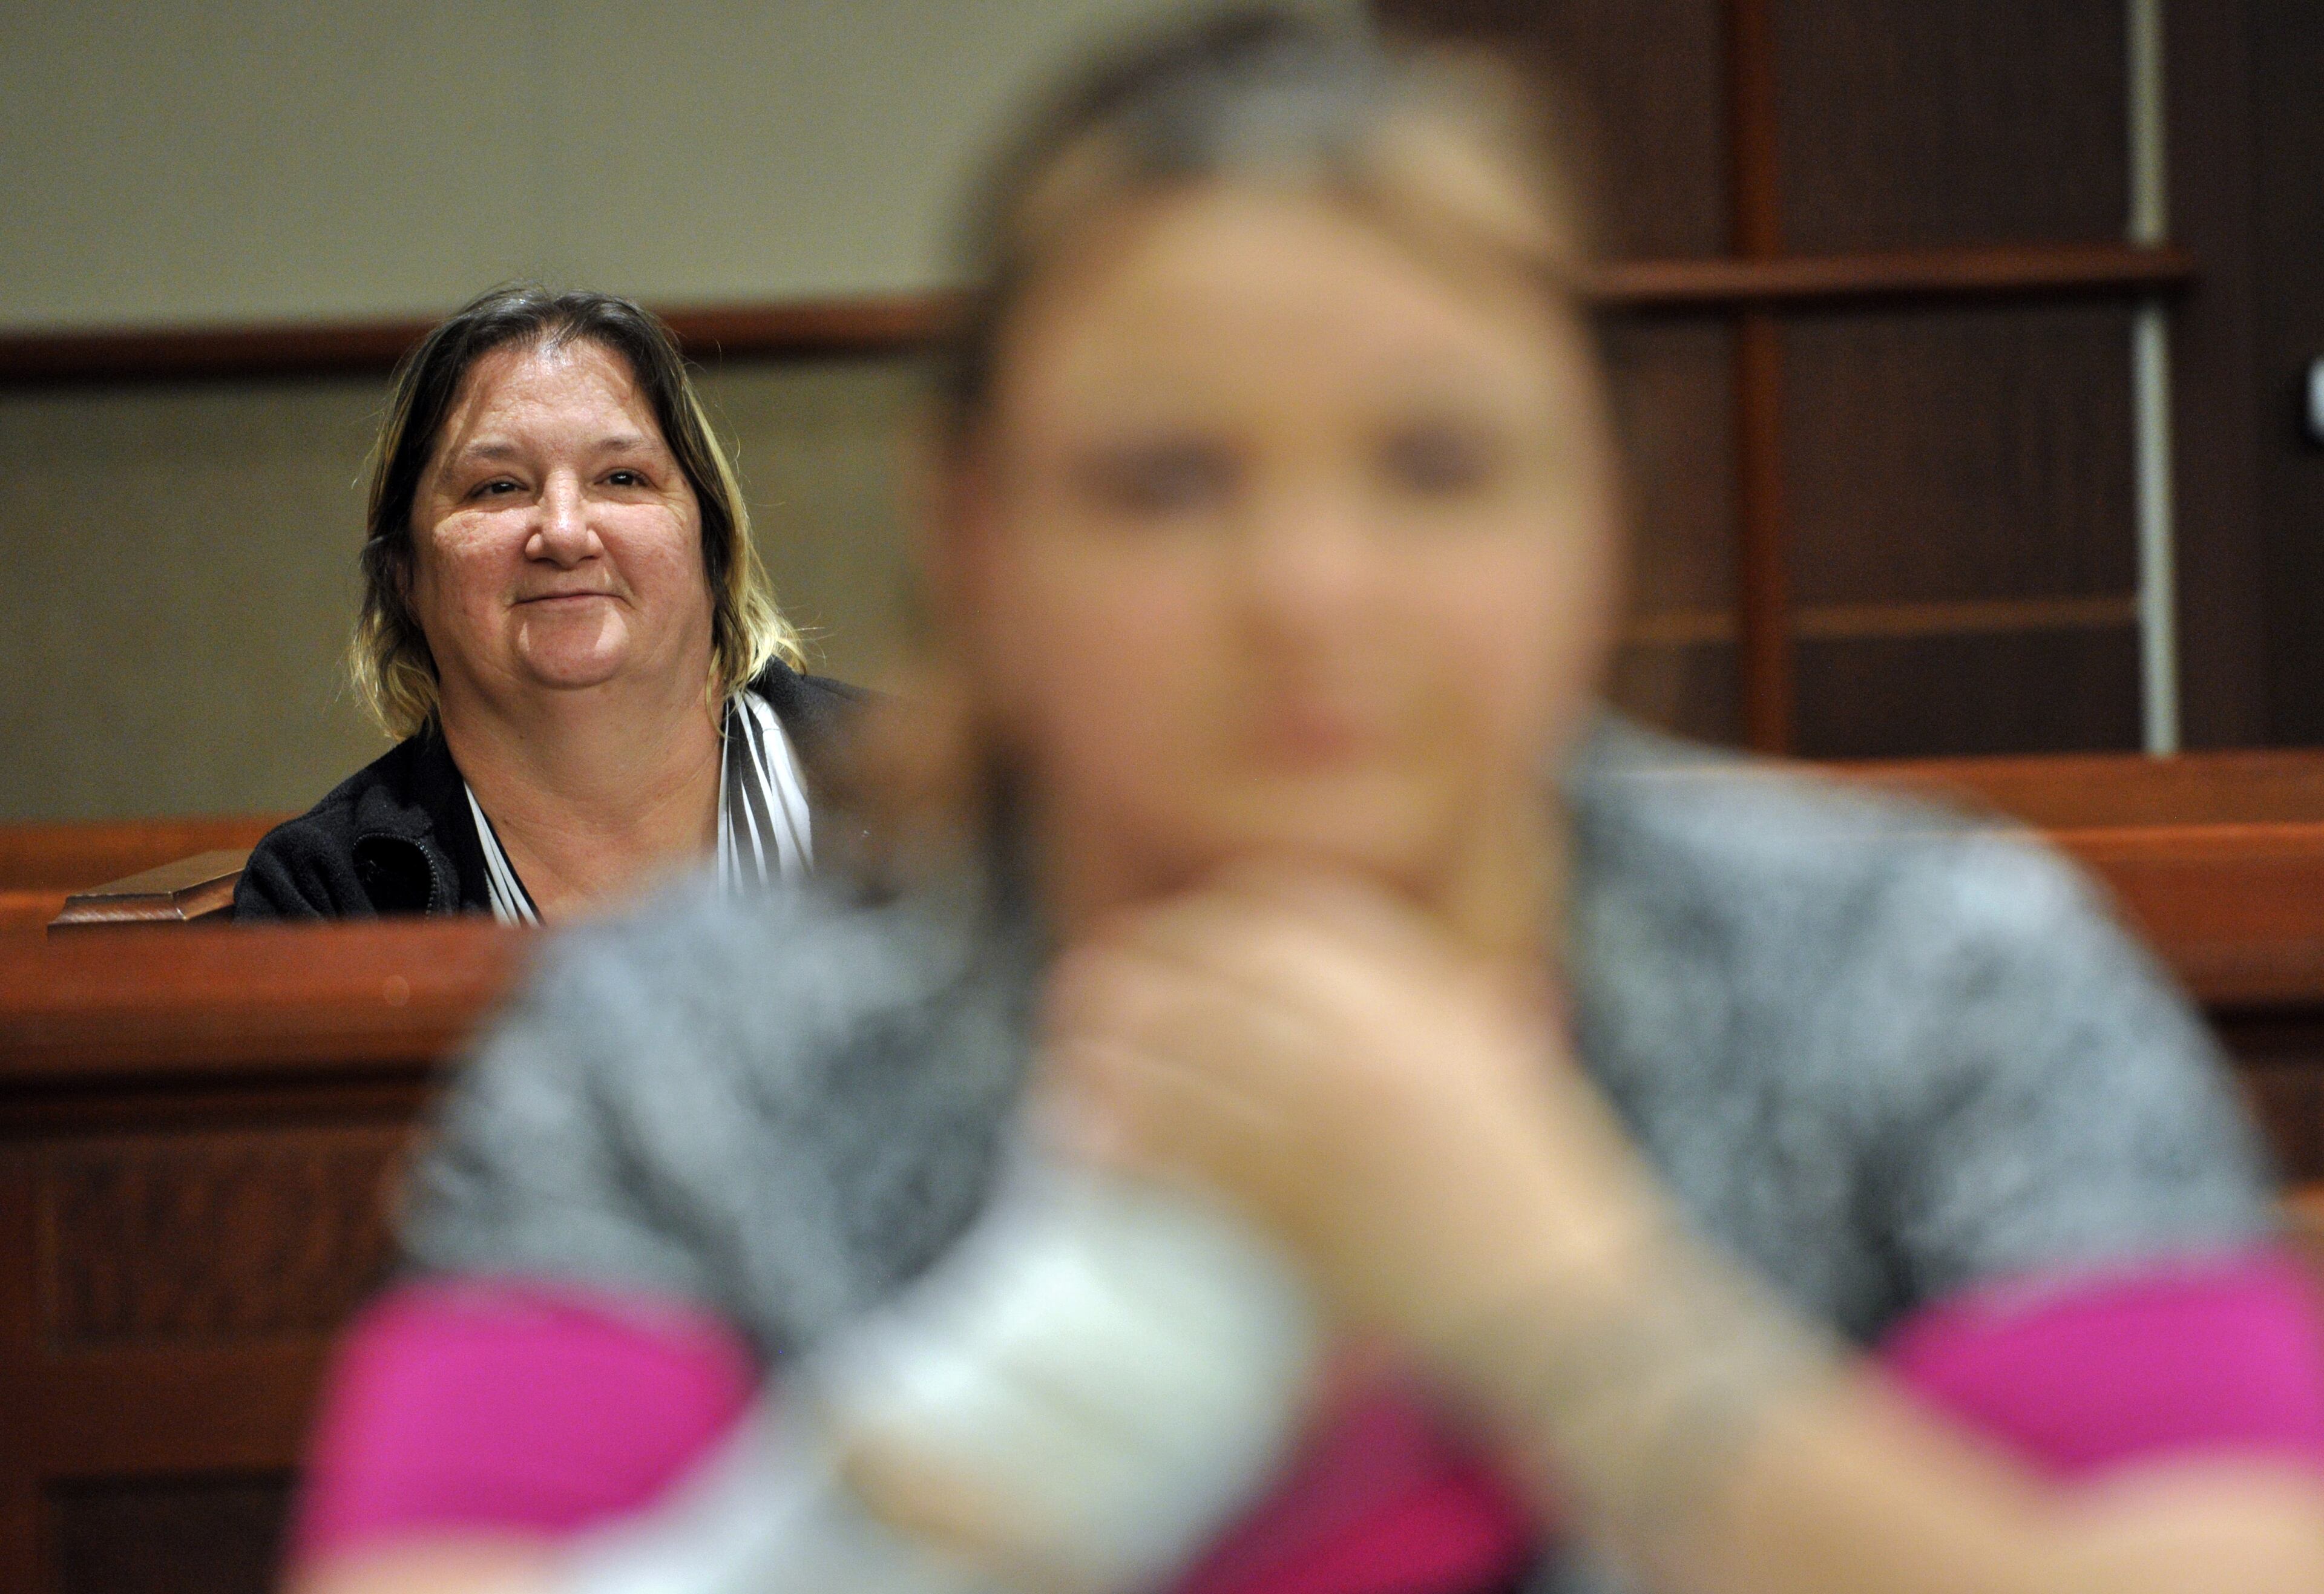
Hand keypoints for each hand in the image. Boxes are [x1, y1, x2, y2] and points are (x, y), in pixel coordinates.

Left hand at [1041, 864, 1657, 1376]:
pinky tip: (1082, 1147)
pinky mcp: (1298, 1204)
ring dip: (1106, 1054)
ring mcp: (1328, 1120)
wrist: (1576, 1312)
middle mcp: (1369, 1040)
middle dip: (1134, 975)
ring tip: (1063, 1065)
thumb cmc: (1539, 1197)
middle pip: (1211, 972)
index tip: (1165, 944)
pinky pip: (1182, 1158)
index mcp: (1421, 995)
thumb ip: (1409, 1006)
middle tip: (1080, 992)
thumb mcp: (1486, 1064)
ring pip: (1178, 1057)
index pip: (1283, 915)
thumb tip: (1309, 977)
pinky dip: (1123, 1145)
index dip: (1206, 924)